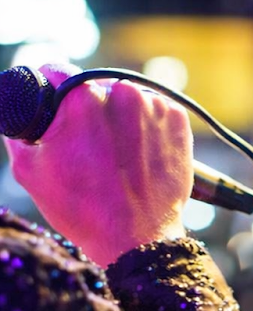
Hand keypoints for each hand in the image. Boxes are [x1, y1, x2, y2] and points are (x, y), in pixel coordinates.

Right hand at [3, 64, 193, 266]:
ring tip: (114, 154)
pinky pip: (154, 113)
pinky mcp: (179, 122)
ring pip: (126, 100)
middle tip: (86, 144)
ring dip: (118, 118)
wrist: (138, 239)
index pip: (57, 71)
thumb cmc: (82, 209)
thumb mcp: (28, 169)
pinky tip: (137, 155)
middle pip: (93, 87)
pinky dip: (145, 128)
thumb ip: (18, 131)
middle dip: (86, 110)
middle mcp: (121, 94)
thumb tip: (17, 111)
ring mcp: (155, 107)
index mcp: (80, 99)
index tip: (53, 104)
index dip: (50, 88)